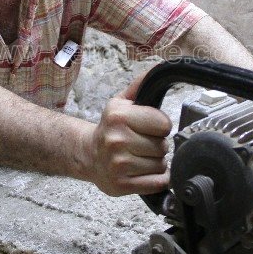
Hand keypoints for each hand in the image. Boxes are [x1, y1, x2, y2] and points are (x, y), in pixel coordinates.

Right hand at [81, 74, 171, 195]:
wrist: (88, 155)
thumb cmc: (110, 128)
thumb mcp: (121, 102)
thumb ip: (140, 86)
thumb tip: (158, 68)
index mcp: (118, 117)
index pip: (163, 124)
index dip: (160, 126)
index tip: (150, 128)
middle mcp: (117, 140)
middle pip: (163, 146)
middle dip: (157, 146)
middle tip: (142, 144)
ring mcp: (118, 165)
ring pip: (160, 165)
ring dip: (155, 163)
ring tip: (140, 158)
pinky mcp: (122, 185)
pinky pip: (157, 183)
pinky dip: (156, 179)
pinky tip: (142, 172)